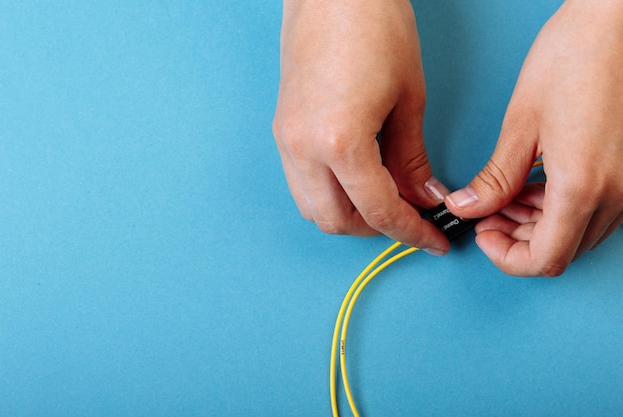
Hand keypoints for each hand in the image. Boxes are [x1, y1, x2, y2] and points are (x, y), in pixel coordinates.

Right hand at [272, 0, 449, 252]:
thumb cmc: (375, 27)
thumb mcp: (408, 99)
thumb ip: (412, 159)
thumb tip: (422, 197)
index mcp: (339, 142)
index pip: (377, 210)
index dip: (410, 232)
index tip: (433, 239)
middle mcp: (303, 149)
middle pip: (335, 221)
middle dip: (376, 229)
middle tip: (410, 218)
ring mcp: (286, 140)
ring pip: (312, 208)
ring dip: (348, 215)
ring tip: (383, 200)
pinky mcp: (283, 130)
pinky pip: (301, 183)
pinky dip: (329, 194)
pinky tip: (355, 179)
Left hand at [446, 1, 622, 275]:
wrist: (620, 21)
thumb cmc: (576, 57)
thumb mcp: (522, 124)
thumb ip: (494, 178)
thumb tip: (466, 208)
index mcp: (583, 186)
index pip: (544, 259)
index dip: (506, 257)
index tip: (482, 235)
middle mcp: (616, 194)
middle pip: (562, 251)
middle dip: (517, 240)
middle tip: (487, 214)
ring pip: (578, 233)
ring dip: (538, 225)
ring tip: (507, 195)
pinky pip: (595, 210)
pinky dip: (561, 209)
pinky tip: (537, 184)